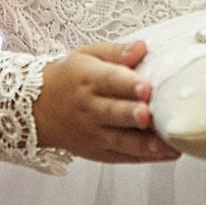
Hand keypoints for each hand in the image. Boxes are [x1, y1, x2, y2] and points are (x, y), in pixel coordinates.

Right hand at [34, 40, 179, 163]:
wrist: (38, 109)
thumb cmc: (71, 77)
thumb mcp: (87, 55)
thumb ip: (116, 52)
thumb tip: (142, 47)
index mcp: (88, 79)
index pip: (109, 81)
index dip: (128, 84)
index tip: (146, 86)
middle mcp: (89, 109)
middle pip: (113, 113)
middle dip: (132, 115)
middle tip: (149, 115)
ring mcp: (93, 134)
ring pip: (119, 141)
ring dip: (143, 144)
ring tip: (166, 145)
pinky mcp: (98, 152)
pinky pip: (122, 157)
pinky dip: (144, 157)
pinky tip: (166, 154)